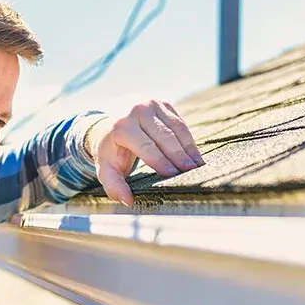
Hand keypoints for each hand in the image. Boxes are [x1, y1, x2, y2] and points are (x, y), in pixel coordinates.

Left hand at [85, 100, 203, 206]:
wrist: (108, 125)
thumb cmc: (110, 152)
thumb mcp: (106, 169)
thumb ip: (114, 186)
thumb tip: (129, 201)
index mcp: (121, 127)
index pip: (145, 145)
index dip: (160, 160)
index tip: (173, 174)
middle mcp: (136, 111)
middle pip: (164, 136)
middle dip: (178, 155)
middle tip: (191, 171)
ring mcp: (151, 105)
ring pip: (175, 128)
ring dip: (188, 147)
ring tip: (197, 164)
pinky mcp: (163, 104)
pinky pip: (179, 123)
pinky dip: (188, 139)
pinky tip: (194, 155)